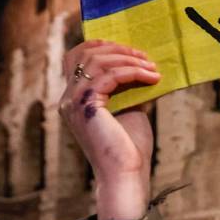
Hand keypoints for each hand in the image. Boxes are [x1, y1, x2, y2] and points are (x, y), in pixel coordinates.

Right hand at [58, 40, 160, 219]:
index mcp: (74, 99)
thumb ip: (130, 89)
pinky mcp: (87, 106)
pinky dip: (132, 72)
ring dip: (128, 59)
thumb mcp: (131, 110)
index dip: (99, 45)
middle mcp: (68, 99)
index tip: (129, 49)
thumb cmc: (130, 148)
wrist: (127, 174)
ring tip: (152, 67)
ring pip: (96, 61)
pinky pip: (109, 76)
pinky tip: (151, 78)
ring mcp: (74, 102)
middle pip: (84, 54)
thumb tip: (146, 68)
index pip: (75, 58)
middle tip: (145, 57)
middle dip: (117, 50)